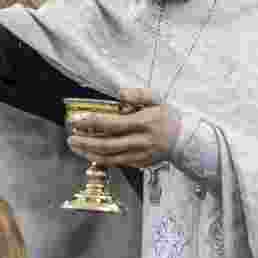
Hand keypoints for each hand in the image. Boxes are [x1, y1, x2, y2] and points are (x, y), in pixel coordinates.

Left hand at [67, 88, 181, 168]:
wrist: (186, 139)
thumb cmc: (170, 117)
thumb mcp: (158, 99)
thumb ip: (139, 94)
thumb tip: (120, 94)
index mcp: (144, 123)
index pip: (112, 124)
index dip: (92, 122)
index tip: (77, 120)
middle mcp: (140, 141)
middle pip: (107, 144)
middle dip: (85, 142)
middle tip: (71, 138)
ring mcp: (140, 155)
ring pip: (110, 157)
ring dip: (90, 153)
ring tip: (77, 147)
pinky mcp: (140, 163)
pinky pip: (117, 163)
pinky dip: (102, 160)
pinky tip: (91, 154)